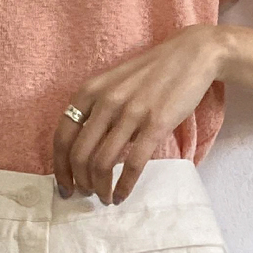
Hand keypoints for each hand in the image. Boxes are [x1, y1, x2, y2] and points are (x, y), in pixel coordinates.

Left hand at [53, 24, 226, 204]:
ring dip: (101, 189)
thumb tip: (82, 151)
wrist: (192, 54)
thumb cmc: (151, 74)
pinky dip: (124, 187)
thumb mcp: (114, 84)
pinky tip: (122, 196)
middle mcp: (106, 101)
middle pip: (79, 156)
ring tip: (106, 198)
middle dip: (81, 183)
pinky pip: (132, 165)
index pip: (63, 137)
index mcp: (90, 91)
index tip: (65, 187)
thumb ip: (96, 111)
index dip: (60, 168)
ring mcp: (131, 112)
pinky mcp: (155, 123)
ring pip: (102, 164)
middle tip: (88, 195)